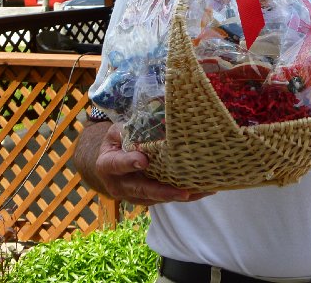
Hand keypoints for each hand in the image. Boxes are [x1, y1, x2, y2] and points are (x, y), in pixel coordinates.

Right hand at [86, 122, 213, 205]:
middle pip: (142, 189)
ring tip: (202, 190)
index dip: (130, 163)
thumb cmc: (117, 142)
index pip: (117, 164)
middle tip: (184, 192)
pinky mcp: (147, 200)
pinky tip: (203, 190)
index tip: (144, 161)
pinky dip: (184, 195)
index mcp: (107, 164)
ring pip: (158, 198)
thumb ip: (130, 127)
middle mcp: (119, 185)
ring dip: (180, 195)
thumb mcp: (117, 132)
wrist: (111, 164)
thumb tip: (157, 110)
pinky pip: (166, 199)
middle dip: (164, 192)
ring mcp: (133, 196)